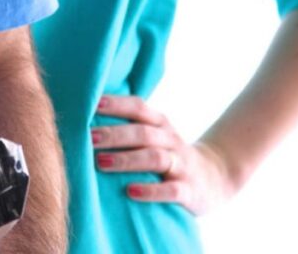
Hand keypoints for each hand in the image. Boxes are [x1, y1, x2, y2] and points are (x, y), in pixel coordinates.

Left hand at [91, 95, 235, 215]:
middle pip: (142, 132)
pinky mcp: (190, 190)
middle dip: (114, 134)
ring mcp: (181, 164)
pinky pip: (171, 190)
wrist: (214, 178)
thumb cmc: (168, 155)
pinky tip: (131, 192)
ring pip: (155, 158)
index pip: (138, 107)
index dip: (116, 104)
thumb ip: (128, 127)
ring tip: (101, 163)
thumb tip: (82, 119)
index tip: (92, 104)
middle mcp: (171, 140)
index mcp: (160, 124)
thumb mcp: (154, 136)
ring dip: (127, 160)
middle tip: (88, 138)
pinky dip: (151, 191)